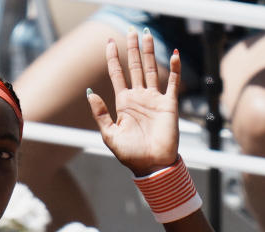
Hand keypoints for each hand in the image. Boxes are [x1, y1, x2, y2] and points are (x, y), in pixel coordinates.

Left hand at [87, 30, 180, 175]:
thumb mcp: (109, 135)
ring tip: (146, 35)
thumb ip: (100, 114)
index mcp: (123, 103)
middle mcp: (139, 98)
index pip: (117, 75)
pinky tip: (173, 55)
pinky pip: (173, 83)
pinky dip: (174, 69)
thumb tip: (90, 93)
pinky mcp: (169, 105)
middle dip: (132, 49)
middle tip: (131, 31)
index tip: (109, 42)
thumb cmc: (130, 154)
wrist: (152, 166)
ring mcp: (154, 99)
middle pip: (135, 67)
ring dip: (149, 53)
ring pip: (152, 70)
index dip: (113, 58)